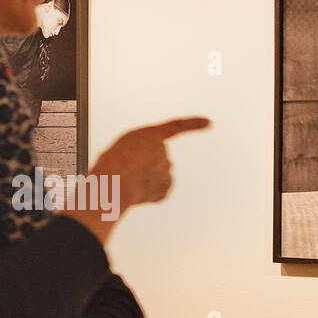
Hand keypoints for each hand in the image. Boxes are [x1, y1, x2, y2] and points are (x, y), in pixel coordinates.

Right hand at [65, 116, 210, 243]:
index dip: (193, 124)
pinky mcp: (166, 187)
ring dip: (146, 180)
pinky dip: (150, 194)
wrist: (112, 183)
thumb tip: (153, 178)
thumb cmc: (108, 166)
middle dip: (146, 167)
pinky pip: (160, 191)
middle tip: (126, 173)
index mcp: (149, 135)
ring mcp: (166, 169)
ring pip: (158, 176)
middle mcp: (162, 150)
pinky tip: (137, 194)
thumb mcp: (118, 151)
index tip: (208, 122)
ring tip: (128, 183)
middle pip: (157, 159)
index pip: (176, 127)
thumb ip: (137, 155)